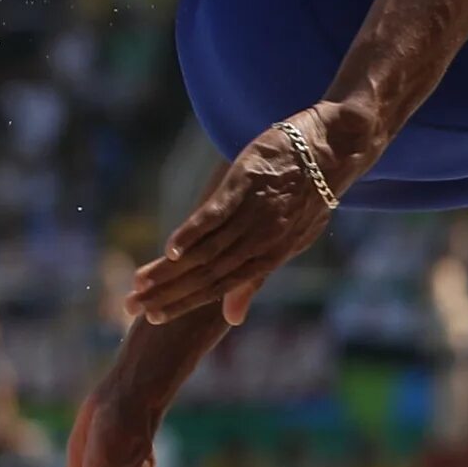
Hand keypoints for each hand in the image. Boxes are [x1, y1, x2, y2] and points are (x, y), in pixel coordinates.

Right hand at [129, 106, 355, 326]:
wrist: (334, 148)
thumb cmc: (309, 198)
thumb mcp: (288, 244)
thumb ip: (254, 279)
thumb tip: (233, 318)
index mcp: (270, 257)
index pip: (219, 287)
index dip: (185, 303)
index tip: (152, 316)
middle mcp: (262, 241)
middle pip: (208, 274)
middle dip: (168, 292)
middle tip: (132, 305)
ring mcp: (255, 213)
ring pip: (208, 250)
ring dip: (172, 268)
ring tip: (140, 282)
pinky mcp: (247, 183)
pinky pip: (218, 215)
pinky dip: (193, 233)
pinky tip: (170, 248)